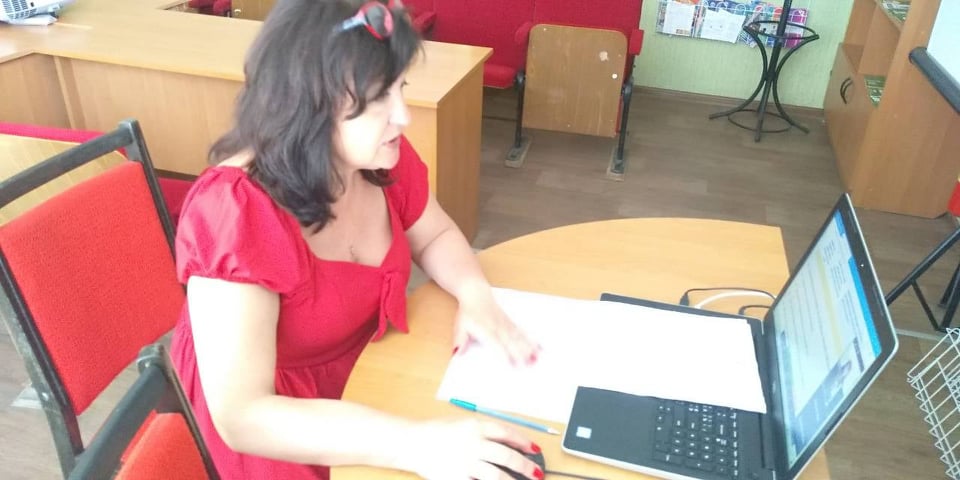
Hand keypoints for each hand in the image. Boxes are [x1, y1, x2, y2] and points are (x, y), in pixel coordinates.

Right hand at [402, 418, 543, 479]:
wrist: (411, 442)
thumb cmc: (434, 432)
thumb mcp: (460, 424)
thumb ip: (482, 433)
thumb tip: (506, 444)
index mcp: (476, 426)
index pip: (507, 433)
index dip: (524, 442)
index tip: (535, 450)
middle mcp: (474, 443)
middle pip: (507, 456)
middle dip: (525, 466)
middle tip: (537, 473)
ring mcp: (466, 462)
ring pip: (497, 475)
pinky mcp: (457, 477)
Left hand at [452, 288, 540, 364]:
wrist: (476, 293)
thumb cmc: (468, 312)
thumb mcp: (460, 326)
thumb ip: (460, 340)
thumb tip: (457, 354)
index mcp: (486, 330)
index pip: (496, 344)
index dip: (504, 355)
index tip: (512, 365)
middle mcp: (498, 327)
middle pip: (511, 342)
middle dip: (521, 354)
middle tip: (530, 365)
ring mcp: (506, 325)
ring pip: (519, 337)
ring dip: (529, 347)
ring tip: (538, 357)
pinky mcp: (510, 323)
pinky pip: (522, 331)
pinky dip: (531, 339)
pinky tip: (539, 346)